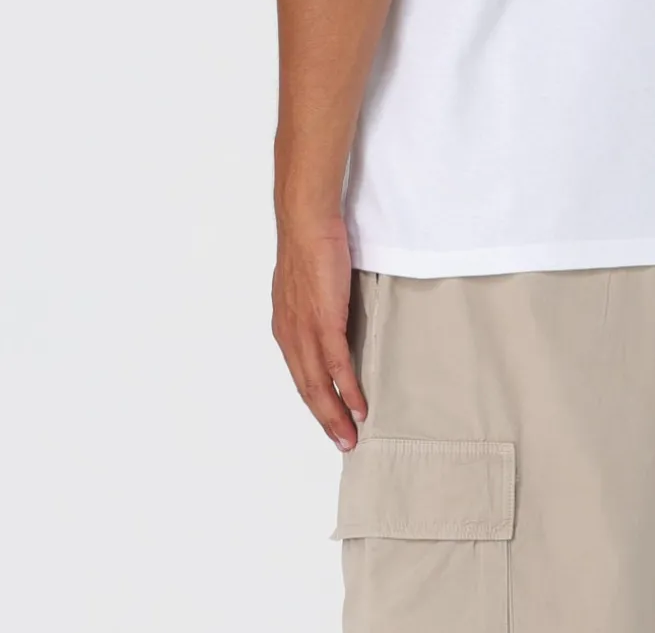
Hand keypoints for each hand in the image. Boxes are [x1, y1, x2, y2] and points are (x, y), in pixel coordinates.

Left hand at [271, 214, 366, 449]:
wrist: (307, 222)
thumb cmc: (311, 243)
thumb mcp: (309, 284)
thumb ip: (316, 306)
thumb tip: (332, 317)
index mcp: (286, 326)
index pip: (300, 372)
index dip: (315, 399)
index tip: (329, 418)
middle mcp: (290, 334)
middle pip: (307, 387)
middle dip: (325, 417)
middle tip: (342, 441)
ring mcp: (305, 330)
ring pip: (319, 383)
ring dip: (335, 413)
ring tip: (351, 435)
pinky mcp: (324, 321)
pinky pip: (337, 364)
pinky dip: (349, 388)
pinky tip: (359, 405)